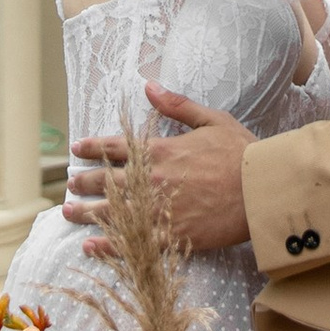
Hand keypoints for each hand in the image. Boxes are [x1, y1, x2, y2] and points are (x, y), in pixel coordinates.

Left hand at [62, 87, 253, 255]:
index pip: (115, 146)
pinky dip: (107, 244)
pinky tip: (89, 245)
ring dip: (85, 211)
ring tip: (67, 212)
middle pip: (106, 179)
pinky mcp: (170, 235)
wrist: (262, 191)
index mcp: (161, 149)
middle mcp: (152, 179)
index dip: (92, 147)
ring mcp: (158, 209)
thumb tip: (149, 85)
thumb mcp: (211, 119)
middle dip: (83, 181)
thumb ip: (177, 105)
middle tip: (69, 185)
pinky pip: (130, 242)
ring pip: (111, 210)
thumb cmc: (242, 154)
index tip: (75, 148)